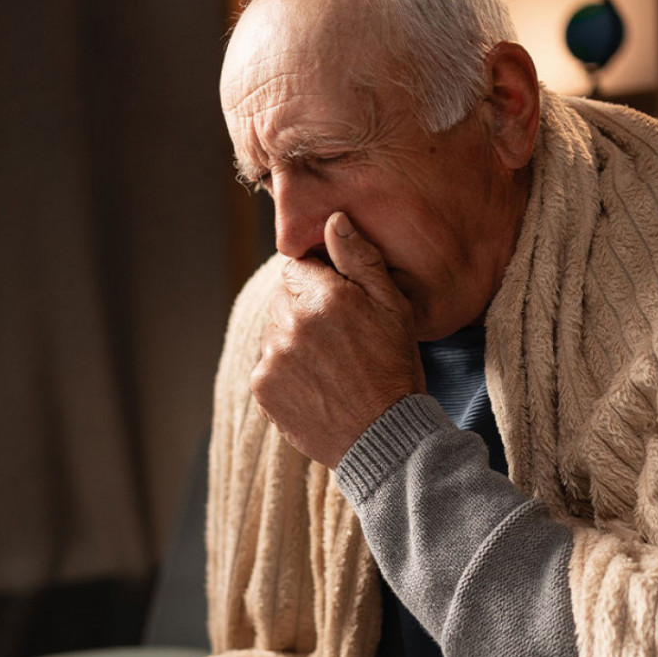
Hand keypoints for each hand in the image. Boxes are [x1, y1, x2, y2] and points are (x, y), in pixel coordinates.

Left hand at [251, 211, 426, 467]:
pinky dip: (286, 370)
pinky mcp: (263, 386)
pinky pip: (268, 363)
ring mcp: (272, 357)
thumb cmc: (394, 368)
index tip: (339, 304)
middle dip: (305, 308)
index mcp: (323, 297)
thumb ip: (359, 259)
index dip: (319, 282)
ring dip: (294, 339)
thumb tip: (333, 220)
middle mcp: (291, 323)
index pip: (297, 268)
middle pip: (283, 298)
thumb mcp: (392, 307)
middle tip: (339, 337)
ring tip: (330, 364)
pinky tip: (316, 383)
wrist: (384, 436)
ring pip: (275, 330)